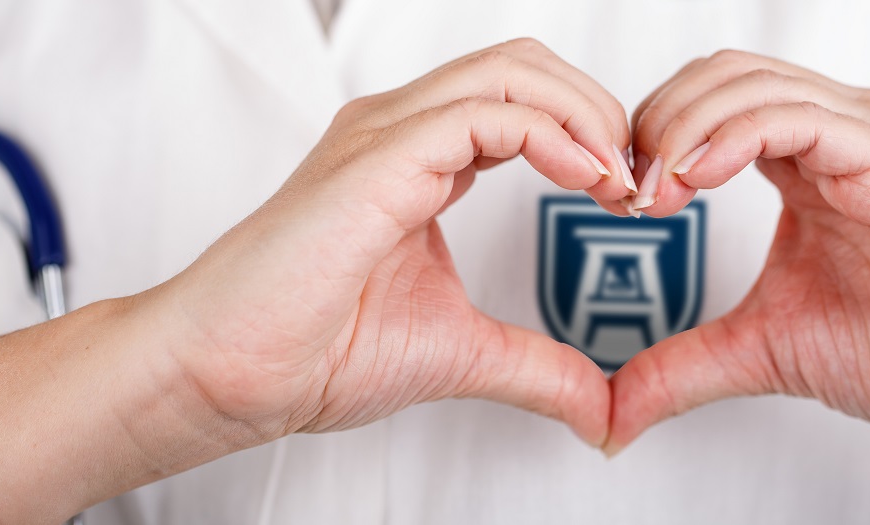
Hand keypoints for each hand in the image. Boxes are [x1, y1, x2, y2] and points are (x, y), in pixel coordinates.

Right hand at [162, 38, 637, 443]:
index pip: (521, 102)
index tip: (627, 198)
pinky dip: (554, 136)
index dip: (588, 136)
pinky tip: (586, 181)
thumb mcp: (460, 353)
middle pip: (525, 66)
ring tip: (619, 178)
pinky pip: (487, 114)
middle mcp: (400, 133)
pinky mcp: (379, 158)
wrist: (233, 374)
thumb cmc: (312, 350)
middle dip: (598, 110)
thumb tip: (597, 408)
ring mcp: (386, 136)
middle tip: (636, 177)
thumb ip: (535, 367)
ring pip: (512, 72)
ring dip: (586, 116)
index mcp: (416, 160)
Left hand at [608, 50, 869, 479]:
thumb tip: (614, 411)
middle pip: (716, 76)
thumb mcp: (760, 350)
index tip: (621, 202)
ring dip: (680, 129)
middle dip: (654, 124)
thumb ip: (684, 366)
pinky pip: (794, 115)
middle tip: (628, 193)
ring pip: (746, 82)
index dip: (649, 138)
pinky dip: (731, 135)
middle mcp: (832, 131)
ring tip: (656, 193)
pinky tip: (697, 178)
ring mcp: (862, 134)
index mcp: (803, 159)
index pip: (705, 101)